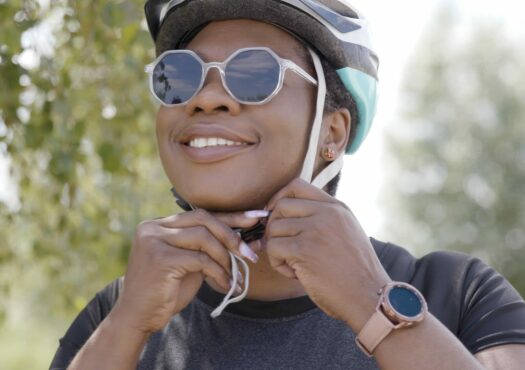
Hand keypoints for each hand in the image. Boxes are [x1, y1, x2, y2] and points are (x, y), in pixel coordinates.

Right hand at [113, 209, 258, 334]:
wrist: (137, 317)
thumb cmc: (166, 291)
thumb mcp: (191, 264)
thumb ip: (211, 249)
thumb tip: (249, 242)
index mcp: (159, 224)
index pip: (201, 214)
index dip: (231, 216)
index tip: (256, 217)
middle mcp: (153, 227)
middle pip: (203, 218)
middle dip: (231, 235)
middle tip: (250, 253)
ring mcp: (154, 241)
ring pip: (204, 238)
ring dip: (226, 257)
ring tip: (237, 275)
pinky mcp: (160, 258)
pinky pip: (201, 260)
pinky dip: (218, 272)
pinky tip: (226, 285)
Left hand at [264, 178, 390, 329]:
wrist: (370, 298)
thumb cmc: (356, 273)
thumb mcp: (346, 233)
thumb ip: (323, 219)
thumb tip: (285, 214)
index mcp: (337, 207)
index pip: (297, 185)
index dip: (279, 198)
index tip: (276, 216)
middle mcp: (326, 213)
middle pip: (280, 205)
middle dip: (273, 226)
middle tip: (282, 247)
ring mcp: (315, 229)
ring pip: (273, 228)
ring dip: (277, 249)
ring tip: (295, 265)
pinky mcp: (303, 250)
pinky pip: (273, 248)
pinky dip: (278, 264)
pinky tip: (296, 275)